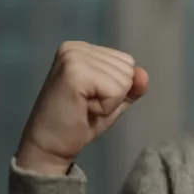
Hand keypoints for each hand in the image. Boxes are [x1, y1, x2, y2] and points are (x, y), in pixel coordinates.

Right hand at [15, 42, 148, 174]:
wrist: (50, 146)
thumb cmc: (80, 123)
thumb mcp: (113, 101)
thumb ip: (131, 86)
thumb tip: (143, 74)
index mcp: (83, 49)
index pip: (127, 62)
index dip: (116, 88)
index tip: (90, 98)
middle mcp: (77, 47)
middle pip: (127, 69)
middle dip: (113, 94)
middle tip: (86, 104)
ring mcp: (74, 57)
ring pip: (124, 80)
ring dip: (109, 101)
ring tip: (83, 106)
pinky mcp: (75, 72)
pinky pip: (116, 90)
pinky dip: (106, 107)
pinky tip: (83, 108)